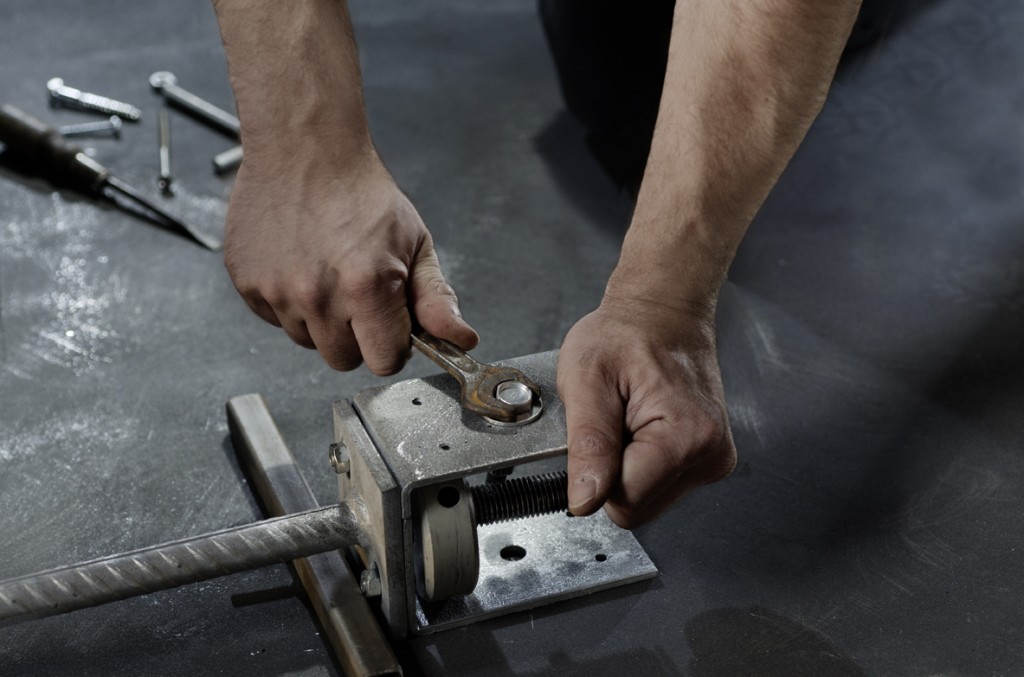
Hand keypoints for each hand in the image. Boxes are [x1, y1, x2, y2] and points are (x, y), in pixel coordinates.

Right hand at [224, 149, 477, 374]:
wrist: (305, 148)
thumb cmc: (362, 192)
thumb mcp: (415, 243)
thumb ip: (436, 299)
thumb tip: (461, 339)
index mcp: (366, 288)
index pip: (384, 362)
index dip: (392, 346)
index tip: (390, 326)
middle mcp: (317, 296)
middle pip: (343, 359)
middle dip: (357, 336)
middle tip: (359, 294)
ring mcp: (276, 291)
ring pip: (307, 341)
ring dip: (321, 320)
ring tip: (328, 273)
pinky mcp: (247, 283)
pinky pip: (274, 319)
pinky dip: (289, 303)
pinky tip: (300, 266)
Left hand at [557, 296, 735, 527]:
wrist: (661, 313)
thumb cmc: (625, 333)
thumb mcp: (587, 379)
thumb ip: (587, 444)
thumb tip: (584, 501)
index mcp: (688, 435)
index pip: (625, 501)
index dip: (596, 474)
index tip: (599, 432)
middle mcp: (710, 454)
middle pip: (638, 507)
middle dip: (613, 471)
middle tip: (614, 420)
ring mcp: (713, 460)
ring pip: (647, 500)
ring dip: (626, 467)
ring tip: (628, 419)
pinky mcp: (707, 461)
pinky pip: (658, 486)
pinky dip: (641, 463)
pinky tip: (641, 425)